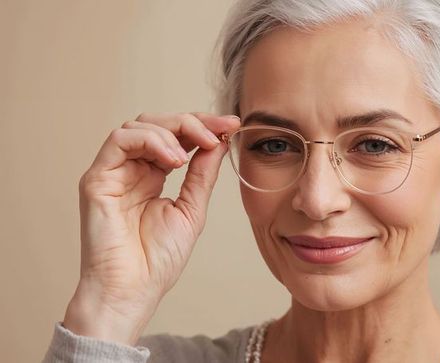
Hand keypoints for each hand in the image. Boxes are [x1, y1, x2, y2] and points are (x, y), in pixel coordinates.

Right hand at [63, 112, 239, 344]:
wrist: (133, 290)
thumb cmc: (158, 260)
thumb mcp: (191, 209)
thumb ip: (202, 173)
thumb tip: (218, 141)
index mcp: (152, 176)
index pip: (175, 137)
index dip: (203, 126)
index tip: (232, 125)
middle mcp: (131, 170)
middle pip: (157, 123)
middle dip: (192, 122)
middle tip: (219, 130)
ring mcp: (113, 172)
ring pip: (138, 125)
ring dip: (172, 130)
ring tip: (191, 154)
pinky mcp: (97, 178)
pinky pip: (119, 140)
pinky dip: (150, 140)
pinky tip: (173, 159)